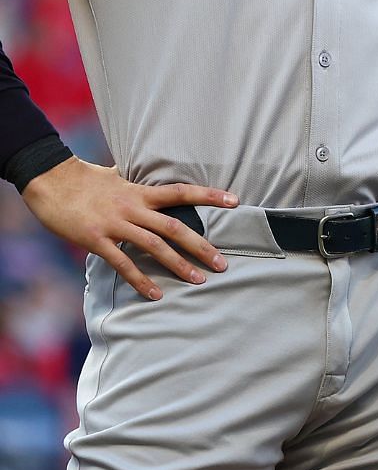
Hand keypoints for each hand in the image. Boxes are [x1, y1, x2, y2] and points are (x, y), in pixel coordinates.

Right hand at [21, 156, 235, 300]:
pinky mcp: (96, 239)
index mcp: (140, 192)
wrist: (49, 181)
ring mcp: (115, 224)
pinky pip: (122, 263)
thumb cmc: (83, 179)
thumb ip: (134, 181)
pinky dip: (140, 280)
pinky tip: (155, 294)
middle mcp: (133, 207)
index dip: (210, 195)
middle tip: (223, 264)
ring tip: (199, 280)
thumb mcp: (116, 175)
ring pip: (154, 246)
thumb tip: (146, 176)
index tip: (236, 201)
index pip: (182, 192)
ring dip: (178, 265)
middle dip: (201, 246)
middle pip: (175, 227)